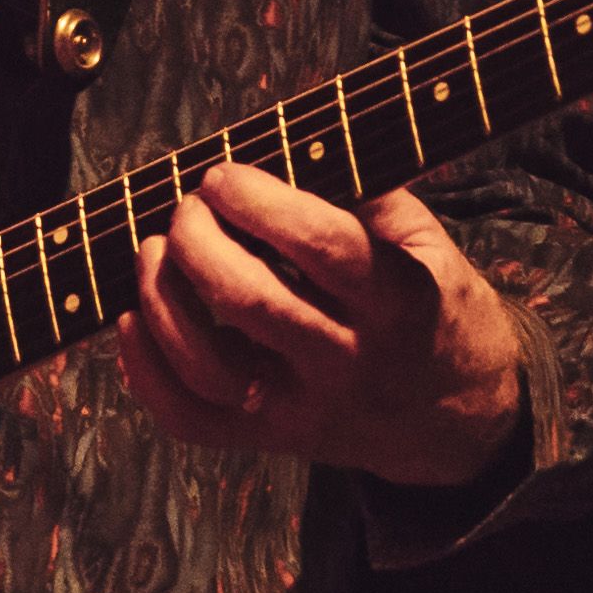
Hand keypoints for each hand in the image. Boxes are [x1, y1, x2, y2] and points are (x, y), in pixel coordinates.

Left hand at [116, 166, 527, 487]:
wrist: (458, 418)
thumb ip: (370, 197)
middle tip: (186, 208)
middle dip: (198, 240)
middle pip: (250, 301)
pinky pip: (191, 418)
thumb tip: (287, 151)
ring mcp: (306, 409)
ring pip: (210, 365)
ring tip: (152, 251)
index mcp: (399, 302)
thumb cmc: (432, 311)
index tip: (224, 175)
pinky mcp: (272, 440)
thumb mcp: (431, 245)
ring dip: (162, 299)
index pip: (322, 246)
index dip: (260, 201)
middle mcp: (350, 360)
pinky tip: (134, 319)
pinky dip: (146, 370)